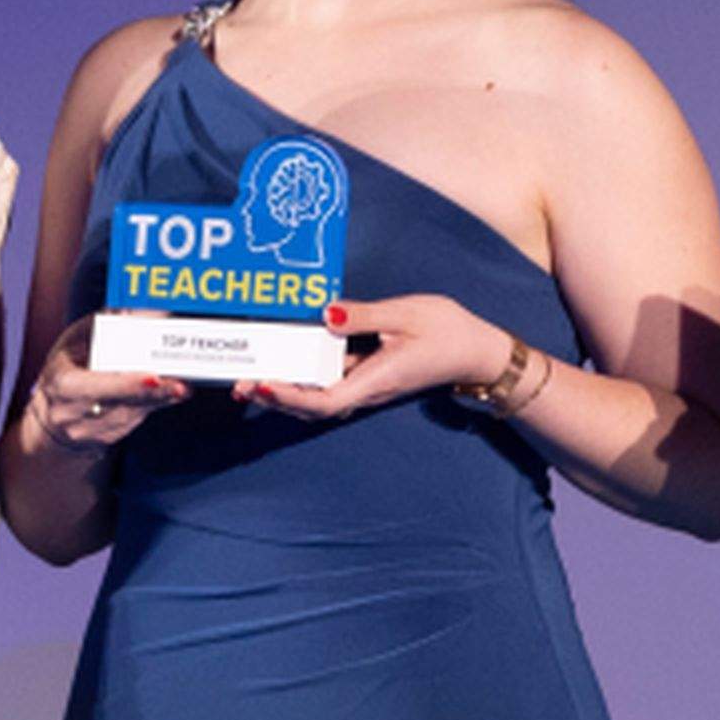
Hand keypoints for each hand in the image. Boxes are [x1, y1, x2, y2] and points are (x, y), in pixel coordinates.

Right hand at [24, 317, 182, 453]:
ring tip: (182, 386)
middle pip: (120, 404)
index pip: (94, 387)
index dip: (125, 385)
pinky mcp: (106, 439)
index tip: (153, 377)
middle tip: (181, 385)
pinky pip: (135, 420)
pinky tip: (171, 393)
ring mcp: (89, 431)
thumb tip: (141, 310)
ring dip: (160, 398)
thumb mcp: (74, 340)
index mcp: (61, 384)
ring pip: (132, 414)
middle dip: (153, 393)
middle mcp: (72, 413)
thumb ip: (104, 324)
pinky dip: (154, 404)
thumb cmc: (65, 368)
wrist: (53, 417)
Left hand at [245, 295, 506, 421]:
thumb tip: (326, 314)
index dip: (289, 397)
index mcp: (375, 380)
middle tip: (241, 382)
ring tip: (254, 375)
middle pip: (312, 406)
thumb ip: (365, 316)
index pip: (323, 401)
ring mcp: (366, 383)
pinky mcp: (368, 373)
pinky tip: (289, 357)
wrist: (477, 351)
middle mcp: (366, 389)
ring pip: (317, 396)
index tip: (263, 383)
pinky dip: (305, 375)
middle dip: (275, 397)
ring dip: (285, 389)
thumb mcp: (406, 315)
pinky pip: (331, 379)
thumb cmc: (448, 332)